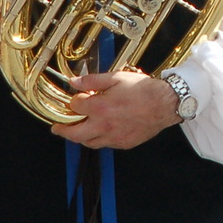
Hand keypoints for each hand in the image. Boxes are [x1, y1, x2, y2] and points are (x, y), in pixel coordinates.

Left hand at [50, 70, 180, 149]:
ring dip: (80, 137)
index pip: (75, 107)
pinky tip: (100, 132)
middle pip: (74, 134)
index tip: (77, 98)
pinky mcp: (123, 143)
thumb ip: (92, 80)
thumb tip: (74, 82)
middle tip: (57, 128)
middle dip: (62, 131)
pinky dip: (98, 139)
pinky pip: (105, 145)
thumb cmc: (143, 90)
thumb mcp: (116, 78)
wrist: (165, 104)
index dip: (74, 101)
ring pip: (89, 143)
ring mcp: (114, 137)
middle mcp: (104, 126)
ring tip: (77, 131)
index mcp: (100, 108)